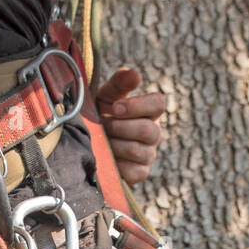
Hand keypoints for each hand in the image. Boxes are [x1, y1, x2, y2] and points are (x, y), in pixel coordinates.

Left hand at [96, 67, 166, 184]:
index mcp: (149, 111)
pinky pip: (133, 170)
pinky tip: (107, 156)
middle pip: (148, 130)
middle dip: (120, 127)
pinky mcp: (141, 173)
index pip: (158, 103)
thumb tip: (135, 75)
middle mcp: (154, 133)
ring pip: (138, 150)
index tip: (115, 107)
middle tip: (104, 125)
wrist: (89, 142)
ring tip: (103, 140)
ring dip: (115, 144)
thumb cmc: (101, 114)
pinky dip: (116, 163)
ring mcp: (149, 155)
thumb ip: (120, 82)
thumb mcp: (106, 95)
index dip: (136, 106)